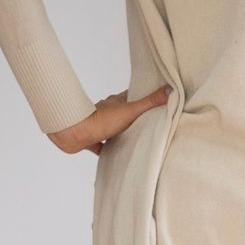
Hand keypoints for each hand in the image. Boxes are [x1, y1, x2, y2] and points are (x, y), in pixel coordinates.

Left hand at [48, 86, 170, 155]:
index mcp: (116, 102)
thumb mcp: (131, 110)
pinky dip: (109, 149)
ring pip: (113, 128)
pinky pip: (102, 145)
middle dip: (135, 117)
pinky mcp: (91, 140)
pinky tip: (116, 154)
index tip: (154, 100)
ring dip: (122, 133)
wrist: (75, 133)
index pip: (131, 97)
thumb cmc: (102, 120)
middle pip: (123, 113)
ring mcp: (98, 125)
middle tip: (148, 122)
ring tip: (136, 139)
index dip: (142, 97)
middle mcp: (107, 112)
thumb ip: (150, 102)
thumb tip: (169, 89)